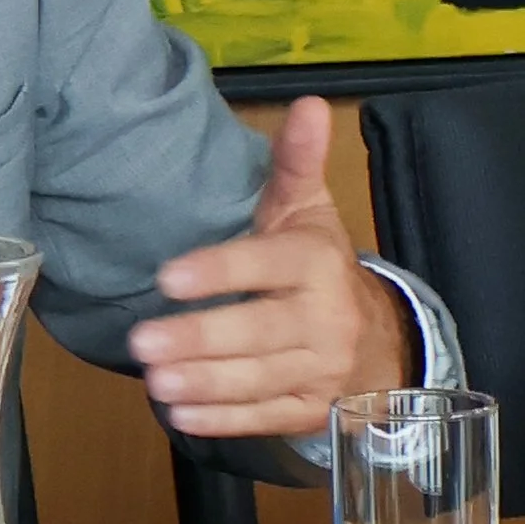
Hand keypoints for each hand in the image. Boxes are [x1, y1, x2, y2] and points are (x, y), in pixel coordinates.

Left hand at [128, 96, 410, 438]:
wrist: (382, 339)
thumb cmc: (319, 265)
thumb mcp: (308, 209)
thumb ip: (296, 161)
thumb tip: (310, 103)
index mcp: (315, 262)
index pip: (264, 265)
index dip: (218, 272)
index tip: (166, 277)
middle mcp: (324, 319)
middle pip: (259, 332)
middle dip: (200, 339)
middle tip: (142, 341)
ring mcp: (320, 371)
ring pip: (259, 380)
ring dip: (205, 384)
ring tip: (155, 381)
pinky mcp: (312, 411)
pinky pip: (267, 418)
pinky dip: (224, 420)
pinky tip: (181, 417)